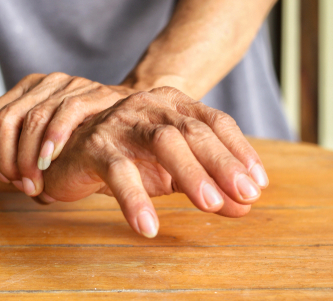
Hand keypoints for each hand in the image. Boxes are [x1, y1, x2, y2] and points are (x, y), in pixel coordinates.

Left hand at [0, 72, 134, 195]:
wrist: (133, 116)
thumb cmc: (88, 135)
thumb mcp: (52, 139)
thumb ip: (30, 154)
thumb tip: (15, 184)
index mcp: (25, 90)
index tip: (2, 176)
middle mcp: (43, 82)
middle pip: (6, 119)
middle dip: (7, 158)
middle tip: (20, 185)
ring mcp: (69, 84)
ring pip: (32, 118)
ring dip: (28, 156)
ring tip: (33, 182)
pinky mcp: (94, 92)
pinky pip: (66, 112)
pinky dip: (53, 138)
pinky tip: (49, 160)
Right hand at [40, 87, 268, 237]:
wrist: (74, 152)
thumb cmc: (129, 158)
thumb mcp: (172, 171)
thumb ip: (208, 183)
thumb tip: (245, 206)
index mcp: (172, 105)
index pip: (215, 121)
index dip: (239, 151)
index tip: (258, 184)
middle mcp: (149, 106)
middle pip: (193, 130)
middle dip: (221, 163)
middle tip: (245, 195)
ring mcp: (121, 123)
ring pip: (162, 141)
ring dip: (190, 173)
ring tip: (210, 205)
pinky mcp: (96, 146)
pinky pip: (119, 171)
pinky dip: (135, 199)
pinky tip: (149, 226)